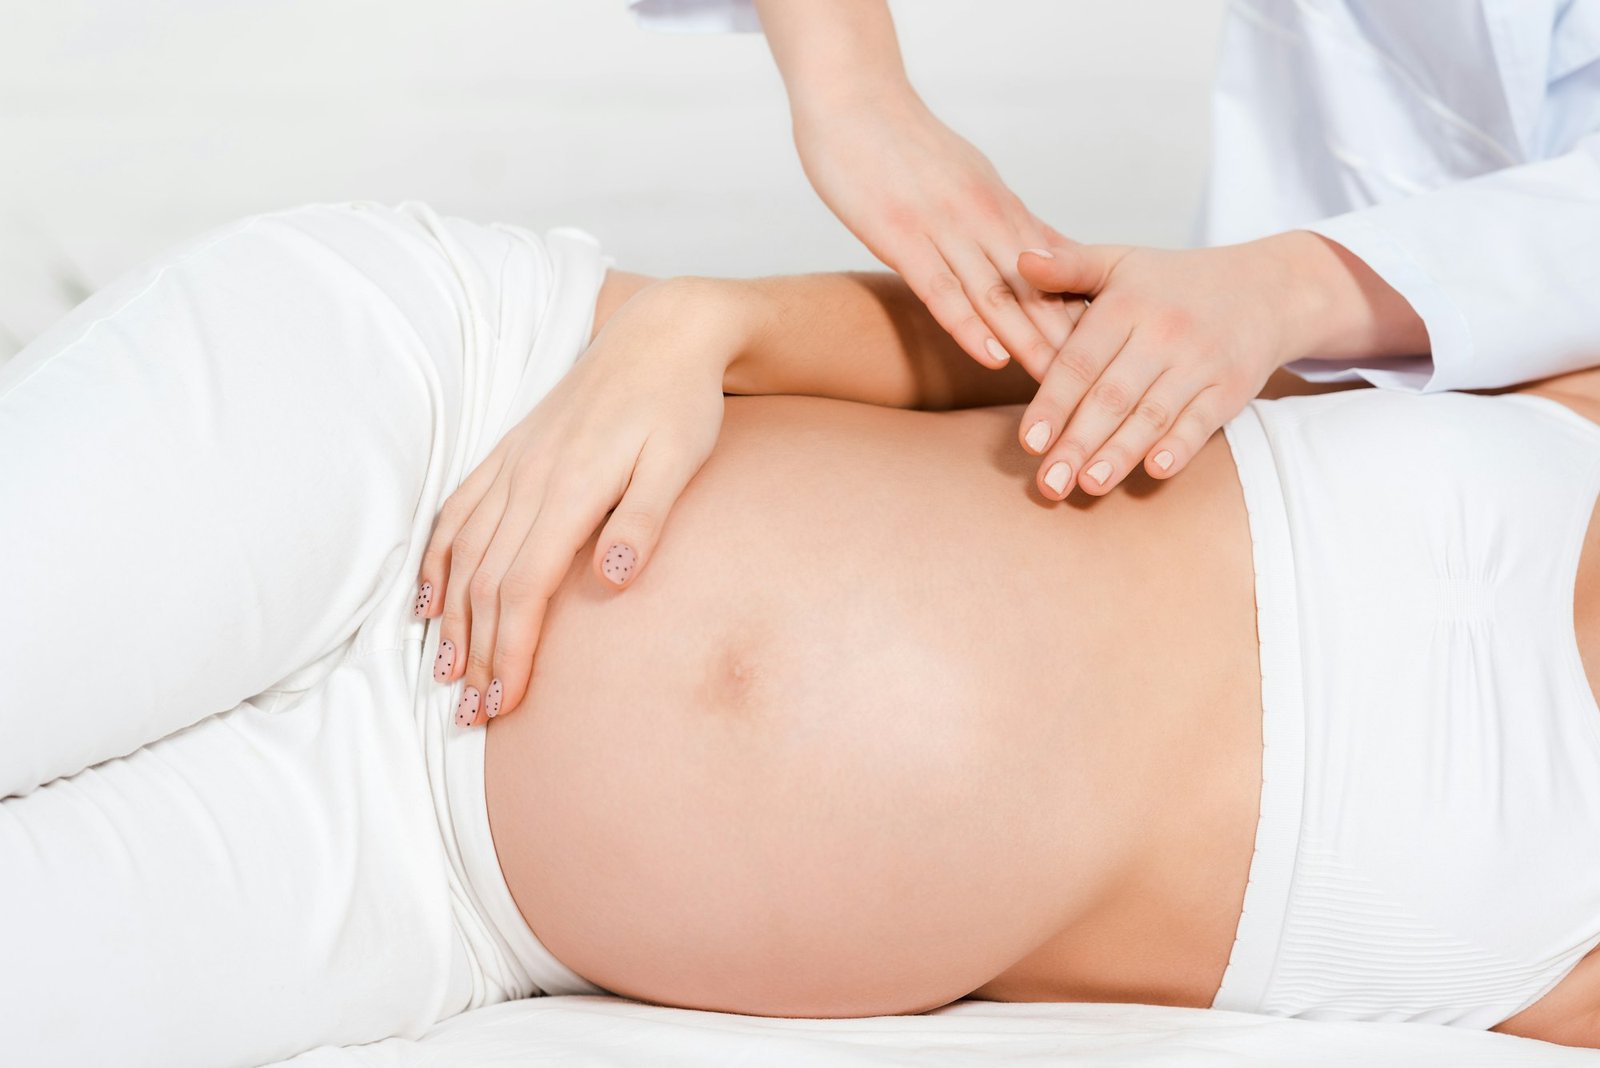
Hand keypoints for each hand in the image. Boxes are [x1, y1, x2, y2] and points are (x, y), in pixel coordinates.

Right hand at [413, 278, 733, 726]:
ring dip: (450, 617)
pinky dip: (436, 558)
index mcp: (570, 487)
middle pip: (488, 582)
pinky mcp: (511, 452)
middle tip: (471, 714)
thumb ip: (644, 518)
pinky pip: (458, 511)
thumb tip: (615, 577)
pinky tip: (428, 597)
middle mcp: (529, 478)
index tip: (505, 703)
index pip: (526, 587)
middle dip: (477, 653)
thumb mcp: (680, 459)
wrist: (662, 332)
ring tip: (444, 672)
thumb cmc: (680, 401)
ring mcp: (514, 464)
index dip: (511, 649)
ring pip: (463, 552)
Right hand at [792, 91, 1076, 379]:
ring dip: (1031, 343)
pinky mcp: (900, 236)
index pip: (1056, 270)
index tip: (1111, 356)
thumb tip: (1045, 253)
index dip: (1083, 315)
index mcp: (1000, 207)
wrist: (851, 95)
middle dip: (1069, 341)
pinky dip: (969, 325)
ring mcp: (943, 227)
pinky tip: (993, 356)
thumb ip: (1005, 219)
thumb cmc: (902, 140)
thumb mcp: (969, 176)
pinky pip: (940, 289)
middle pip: (1037, 290)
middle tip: (1098, 388)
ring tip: (1057, 385)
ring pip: (998, 295)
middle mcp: (983, 218)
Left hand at [1012, 234, 1334, 498]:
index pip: (1080, 361)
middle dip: (1077, 442)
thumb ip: (1068, 267)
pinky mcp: (1232, 387)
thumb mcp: (1119, 262)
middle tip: (1048, 484)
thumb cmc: (1172, 283)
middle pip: (1112, 396)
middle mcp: (1162, 333)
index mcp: (1126, 306)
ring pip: (1153, 414)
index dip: (1053, 404)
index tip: (1029, 442)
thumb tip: (1020, 261)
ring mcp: (1200, 361)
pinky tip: (1157, 470)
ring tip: (1089, 486)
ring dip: (1120, 453)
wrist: (1265, 288)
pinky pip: (1202, 420)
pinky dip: (1181, 446)